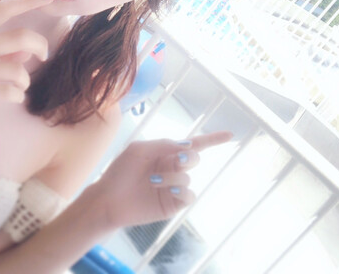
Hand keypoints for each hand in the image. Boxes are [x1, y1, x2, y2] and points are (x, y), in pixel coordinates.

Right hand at [0, 0, 53, 128]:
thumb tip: (28, 50)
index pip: (2, 9)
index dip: (28, 1)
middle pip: (19, 37)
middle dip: (41, 46)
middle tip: (44, 56)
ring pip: (16, 69)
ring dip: (26, 80)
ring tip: (19, 86)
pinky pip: (6, 92)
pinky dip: (17, 96)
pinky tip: (12, 97)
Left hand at [94, 131, 232, 228]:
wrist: (108, 199)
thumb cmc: (121, 171)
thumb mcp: (140, 149)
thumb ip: (164, 145)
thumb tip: (188, 145)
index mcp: (165, 153)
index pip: (192, 144)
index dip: (212, 139)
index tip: (230, 134)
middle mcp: (172, 168)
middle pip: (194, 158)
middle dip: (187, 157)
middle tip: (176, 160)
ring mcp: (174, 187)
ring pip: (187, 176)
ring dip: (171, 176)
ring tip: (151, 180)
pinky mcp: (173, 204)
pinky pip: (189, 195)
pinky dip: (183, 190)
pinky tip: (169, 189)